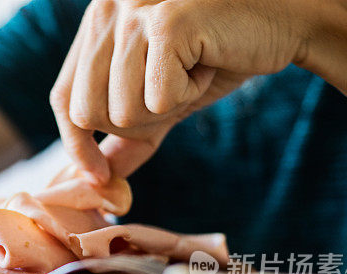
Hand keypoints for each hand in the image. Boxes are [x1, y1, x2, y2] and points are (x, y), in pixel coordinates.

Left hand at [50, 0, 311, 179]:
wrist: (283, 21)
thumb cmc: (217, 56)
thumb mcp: (160, 100)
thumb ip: (126, 137)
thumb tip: (95, 183)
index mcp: (95, 23)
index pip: (63, 98)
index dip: (76, 143)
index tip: (99, 176)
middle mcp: (105, 8)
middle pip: (88, 112)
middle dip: (134, 124)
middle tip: (173, 95)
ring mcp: (134, 10)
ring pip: (121, 110)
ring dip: (165, 107)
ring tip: (192, 73)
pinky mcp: (166, 22)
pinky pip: (158, 99)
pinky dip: (189, 94)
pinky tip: (207, 64)